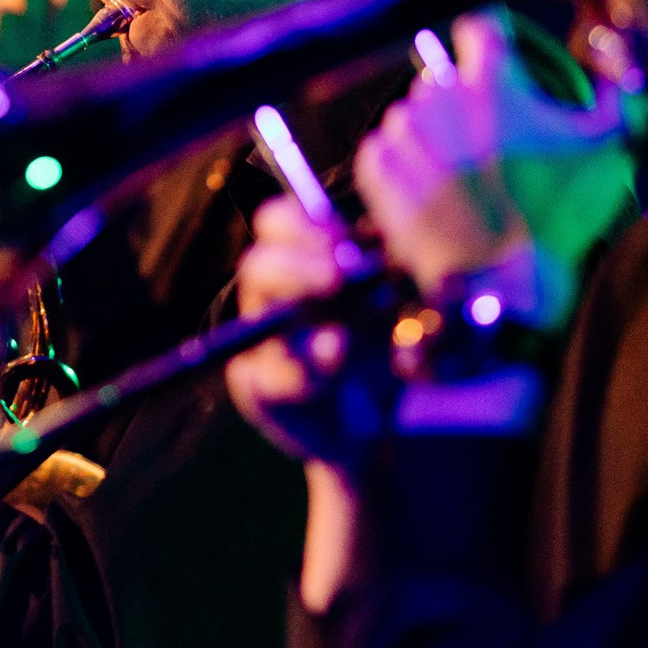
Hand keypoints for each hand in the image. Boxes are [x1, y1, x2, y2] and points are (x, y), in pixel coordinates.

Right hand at [226, 197, 358, 461]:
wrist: (377, 424)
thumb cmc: (382, 349)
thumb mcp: (391, 303)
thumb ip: (379, 266)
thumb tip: (378, 236)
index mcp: (300, 263)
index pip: (278, 223)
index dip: (304, 224)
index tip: (345, 240)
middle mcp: (272, 298)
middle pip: (259, 265)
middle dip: (299, 268)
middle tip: (341, 278)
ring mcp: (259, 346)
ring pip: (261, 322)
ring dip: (303, 323)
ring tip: (341, 342)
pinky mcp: (256, 390)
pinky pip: (265, 380)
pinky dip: (301, 376)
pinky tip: (332, 373)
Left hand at [353, 12, 633, 316]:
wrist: (502, 281)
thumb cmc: (557, 213)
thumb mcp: (609, 149)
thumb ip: (615, 94)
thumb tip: (610, 58)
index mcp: (491, 80)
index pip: (481, 27)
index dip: (491, 43)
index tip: (496, 61)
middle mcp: (438, 94)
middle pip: (446, 80)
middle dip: (466, 105)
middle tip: (492, 148)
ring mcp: (402, 131)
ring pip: (416, 116)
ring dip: (436, 138)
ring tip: (465, 180)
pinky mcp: (377, 167)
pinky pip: (388, 151)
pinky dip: (407, 168)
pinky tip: (436, 195)